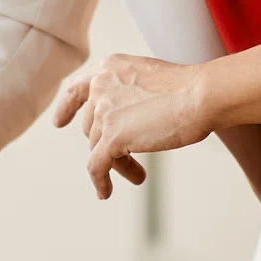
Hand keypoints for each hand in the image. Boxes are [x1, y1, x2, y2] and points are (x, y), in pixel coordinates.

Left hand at [50, 54, 219, 198]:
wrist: (202, 95)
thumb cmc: (191, 89)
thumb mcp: (150, 81)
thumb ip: (131, 94)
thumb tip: (124, 124)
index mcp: (110, 68)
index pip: (78, 89)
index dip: (67, 108)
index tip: (59, 123)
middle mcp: (100, 85)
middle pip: (93, 126)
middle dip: (110, 145)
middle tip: (132, 163)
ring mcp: (104, 111)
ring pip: (98, 147)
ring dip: (117, 164)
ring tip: (139, 175)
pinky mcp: (111, 136)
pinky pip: (97, 166)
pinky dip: (99, 181)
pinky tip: (104, 193)